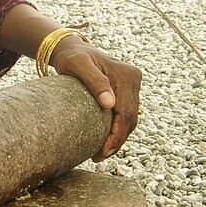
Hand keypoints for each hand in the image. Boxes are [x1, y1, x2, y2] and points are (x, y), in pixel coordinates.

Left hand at [50, 39, 141, 160]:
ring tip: (102, 154)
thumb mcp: (79, 66)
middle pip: (131, 118)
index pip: (126, 112)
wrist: (72, 49)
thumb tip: (110, 103)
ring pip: (130, 118)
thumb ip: (94, 82)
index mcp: (126, 75)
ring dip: (119, 138)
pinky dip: (118, 129)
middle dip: (117, 140)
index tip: (103, 151)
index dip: (117, 135)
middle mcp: (133, 79)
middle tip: (99, 157)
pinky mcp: (127, 90)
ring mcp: (132, 85)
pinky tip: (105, 141)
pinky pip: (125, 114)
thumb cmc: (72, 57)